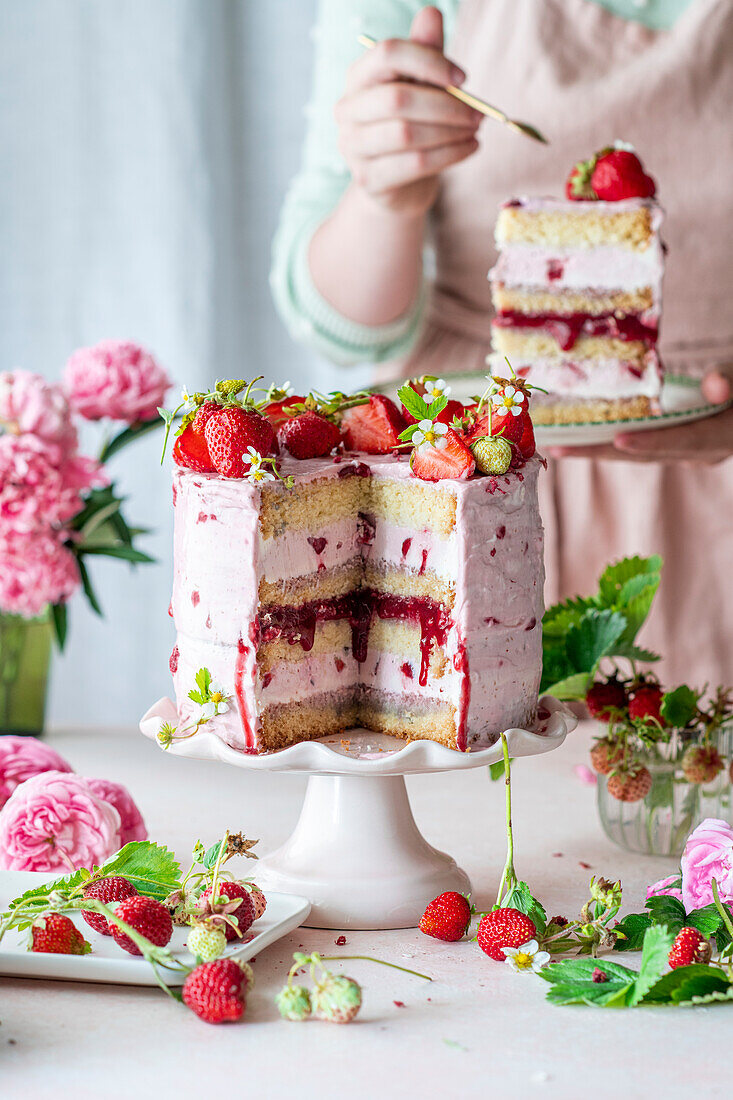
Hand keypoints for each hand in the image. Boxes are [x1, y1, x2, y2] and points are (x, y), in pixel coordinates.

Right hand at [335, 7, 480, 216]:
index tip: (463, 78)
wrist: (398, 184)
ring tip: (475, 131)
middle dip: (446, 105)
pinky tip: (470, 149)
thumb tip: (431, 14)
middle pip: (398, 99)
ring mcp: (353, 148)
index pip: (388, 54)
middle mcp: (347, 110)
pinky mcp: (369, 180)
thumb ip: (425, 53)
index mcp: (358, 77)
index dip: (429, 61)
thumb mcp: (420, 86)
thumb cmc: (411, 125)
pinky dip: (450, 155)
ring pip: (407, 134)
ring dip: (450, 132)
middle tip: (478, 113)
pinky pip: (415, 164)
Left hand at [547, 370, 732, 464]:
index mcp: (717, 438)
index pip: (679, 441)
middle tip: (559, 447)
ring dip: (595, 450)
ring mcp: (685, 454)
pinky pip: (636, 448)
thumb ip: (729, 380)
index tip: (618, 439)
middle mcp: (700, 453)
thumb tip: (715, 385)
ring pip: (635, 454)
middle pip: (644, 454)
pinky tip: (579, 437)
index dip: (649, 441)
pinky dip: (607, 443)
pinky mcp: (674, 447)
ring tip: (557, 445)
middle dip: (599, 451)